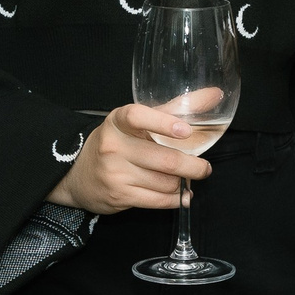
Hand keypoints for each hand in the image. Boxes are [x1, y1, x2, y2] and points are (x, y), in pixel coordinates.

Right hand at [44, 103, 214, 213]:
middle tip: (204, 168)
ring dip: (182, 183)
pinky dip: (175, 199)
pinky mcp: (119, 196)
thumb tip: (216, 94)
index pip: (137, 116)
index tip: (186, 131)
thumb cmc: (117, 142)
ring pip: (164, 182)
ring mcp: (115, 173)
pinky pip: (157, 200)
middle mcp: (114, 146)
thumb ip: (175, 109)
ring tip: (186, 179)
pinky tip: (181, 195)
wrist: (78, 173)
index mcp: (118, 121)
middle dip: (192, 167)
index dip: (163, 123)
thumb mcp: (137, 122)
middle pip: (163, 159)